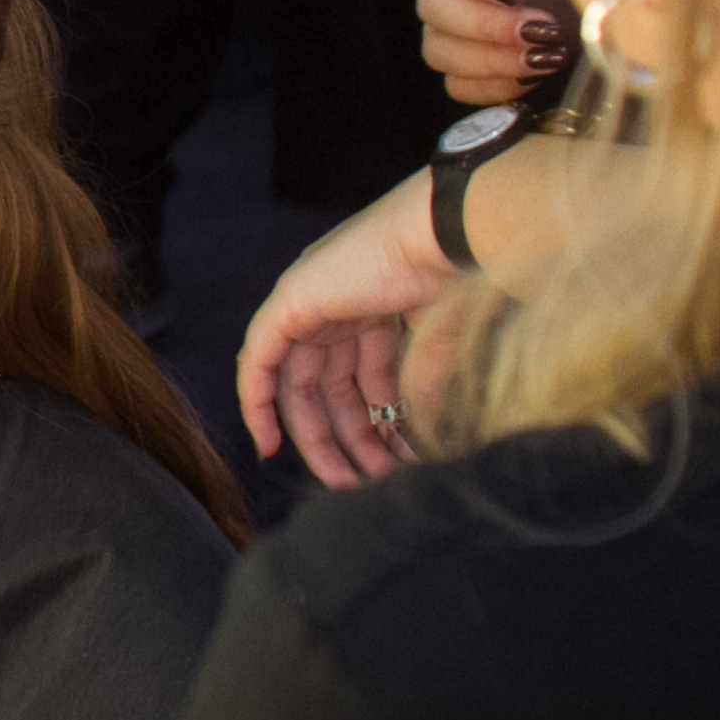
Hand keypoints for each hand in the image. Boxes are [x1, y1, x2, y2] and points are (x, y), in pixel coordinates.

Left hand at [237, 167, 460, 486]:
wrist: (448, 235)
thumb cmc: (462, 282)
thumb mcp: (442, 348)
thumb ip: (423, 390)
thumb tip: (418, 444)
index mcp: (375, 309)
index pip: (359, 376)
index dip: (366, 423)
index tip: (380, 468)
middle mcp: (338, 305)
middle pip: (329, 385)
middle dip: (348, 438)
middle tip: (364, 485)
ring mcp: (312, 301)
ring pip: (301, 382)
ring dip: (323, 434)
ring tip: (353, 480)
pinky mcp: (290, 302)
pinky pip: (261, 359)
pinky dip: (258, 400)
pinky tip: (266, 443)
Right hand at [415, 0, 569, 105]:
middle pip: (432, 4)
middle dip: (488, 25)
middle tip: (544, 27)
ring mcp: (448, 15)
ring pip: (439, 49)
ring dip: (491, 61)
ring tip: (548, 55)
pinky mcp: (467, 53)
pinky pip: (458, 84)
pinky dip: (494, 87)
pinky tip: (535, 73)